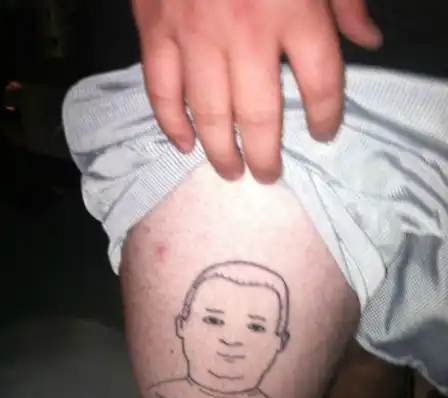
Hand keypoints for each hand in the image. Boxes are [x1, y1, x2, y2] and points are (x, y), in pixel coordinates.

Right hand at [133, 0, 381, 182]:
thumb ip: (346, 0)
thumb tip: (370, 41)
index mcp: (294, 8)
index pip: (321, 84)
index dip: (326, 118)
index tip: (324, 134)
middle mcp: (246, 30)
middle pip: (259, 115)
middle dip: (266, 155)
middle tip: (267, 176)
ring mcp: (194, 33)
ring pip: (209, 113)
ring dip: (221, 153)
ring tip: (231, 173)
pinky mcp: (155, 30)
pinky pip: (161, 91)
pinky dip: (171, 124)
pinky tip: (184, 145)